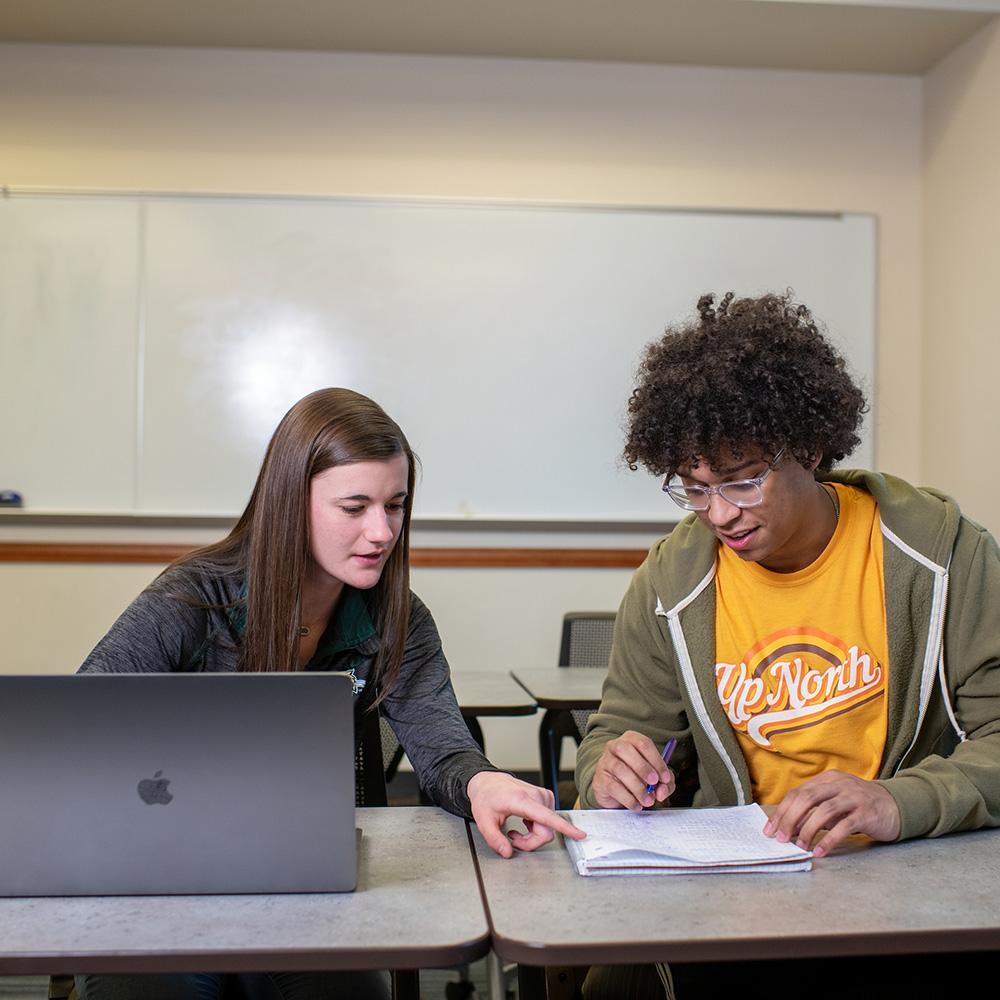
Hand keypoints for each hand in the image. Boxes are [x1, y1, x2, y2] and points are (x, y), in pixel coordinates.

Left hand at [467, 771, 585, 858]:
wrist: (489, 781)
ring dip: (533, 835)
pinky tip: (524, 822)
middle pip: (546, 831)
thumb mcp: (483, 821)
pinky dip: (536, 827)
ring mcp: (543, 795)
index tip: (580, 834)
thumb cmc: (486, 798)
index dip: (565, 828)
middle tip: (513, 839)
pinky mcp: (546, 797)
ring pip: (548, 828)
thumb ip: (494, 839)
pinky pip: (548, 821)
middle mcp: (536, 796)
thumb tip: (507, 852)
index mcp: (521, 800)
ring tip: (517, 829)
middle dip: (531, 842)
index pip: (547, 817)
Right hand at [591, 730, 675, 810]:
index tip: (665, 777)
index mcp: (631, 740)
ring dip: (636, 786)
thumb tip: (662, 790)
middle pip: (626, 750)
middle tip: (654, 783)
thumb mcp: (656, 778)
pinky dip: (628, 798)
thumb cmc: (639, 778)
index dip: (656, 760)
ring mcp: (605, 762)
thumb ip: (665, 783)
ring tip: (647, 800)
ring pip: (619, 768)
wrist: (617, 792)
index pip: (643, 743)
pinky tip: (637, 805)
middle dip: (643, 768)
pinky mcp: (600, 779)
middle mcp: (615, 746)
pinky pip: (613, 787)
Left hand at [763, 770, 900, 857]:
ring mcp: (853, 797)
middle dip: (790, 819)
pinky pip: (843, 827)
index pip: (797, 793)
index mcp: (827, 779)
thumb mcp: (834, 804)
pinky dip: (829, 840)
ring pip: (823, 811)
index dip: (782, 811)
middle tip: (781, 838)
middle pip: (806, 799)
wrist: (895, 806)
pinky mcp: (866, 813)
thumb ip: (813, 811)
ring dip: (807, 830)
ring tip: (799, 846)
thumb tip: (787, 827)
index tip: (770, 829)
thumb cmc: (858, 807)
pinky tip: (820, 851)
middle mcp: (838, 784)